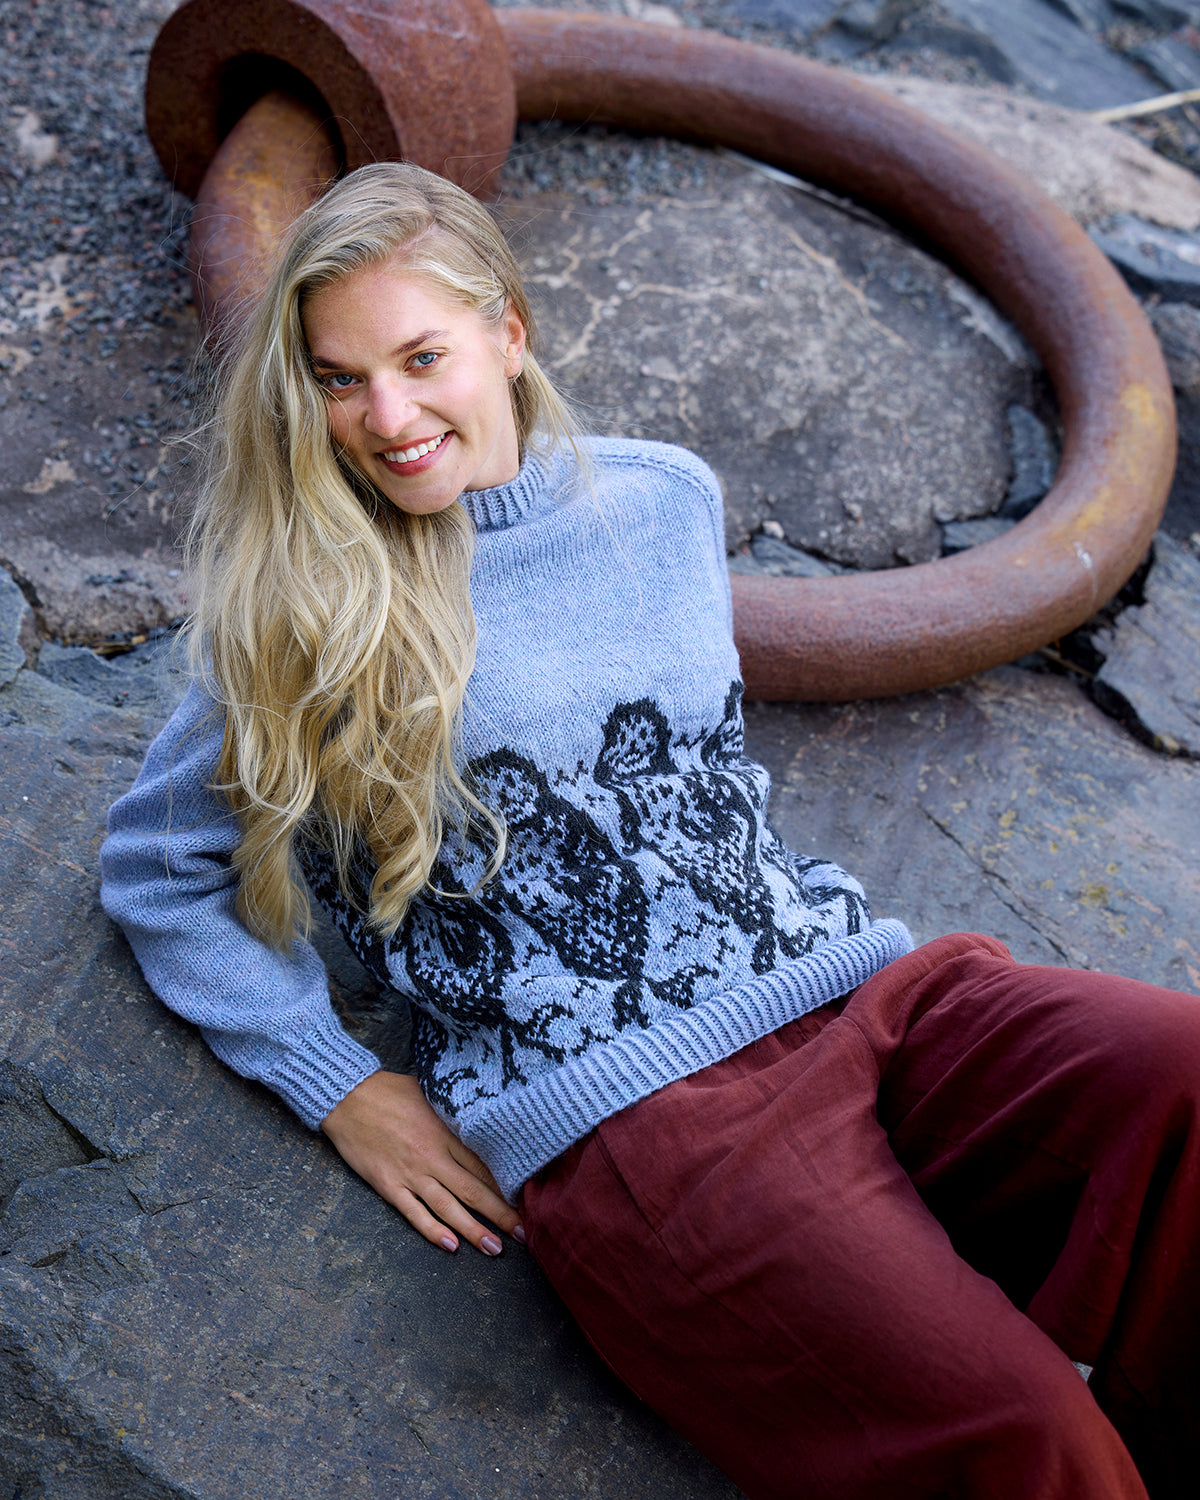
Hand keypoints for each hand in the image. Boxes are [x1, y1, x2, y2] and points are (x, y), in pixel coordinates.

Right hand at [321, 1070, 523, 1256]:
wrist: (348, 1095)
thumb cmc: (390, 1090)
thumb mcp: (430, 1093)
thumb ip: (453, 1110)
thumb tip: (480, 1111)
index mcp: (447, 1132)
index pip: (484, 1165)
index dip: (506, 1186)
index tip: (526, 1201)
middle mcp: (433, 1155)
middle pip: (473, 1190)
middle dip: (500, 1214)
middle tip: (522, 1234)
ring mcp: (410, 1172)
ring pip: (448, 1207)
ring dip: (472, 1229)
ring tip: (494, 1248)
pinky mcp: (387, 1184)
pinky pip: (413, 1212)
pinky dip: (432, 1230)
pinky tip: (450, 1246)